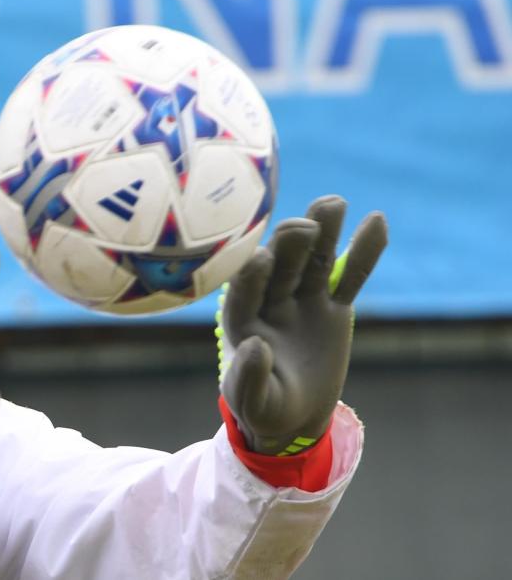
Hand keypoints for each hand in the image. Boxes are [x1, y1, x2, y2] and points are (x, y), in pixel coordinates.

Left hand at [218, 195, 387, 454]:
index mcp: (241, 321)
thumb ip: (249, 378)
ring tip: (333, 202)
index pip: (243, 292)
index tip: (261, 259)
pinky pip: (349, 275)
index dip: (251, 277)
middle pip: (280, 266)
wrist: (290, 415)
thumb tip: (255, 345)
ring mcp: (302, 299)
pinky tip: (377, 221)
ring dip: (323, 232)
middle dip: (289, 246)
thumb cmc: (262, 407)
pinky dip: (363, 251)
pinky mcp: (332, 306)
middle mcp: (269, 301)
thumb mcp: (252, 402)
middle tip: (302, 225)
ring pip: (313, 260)